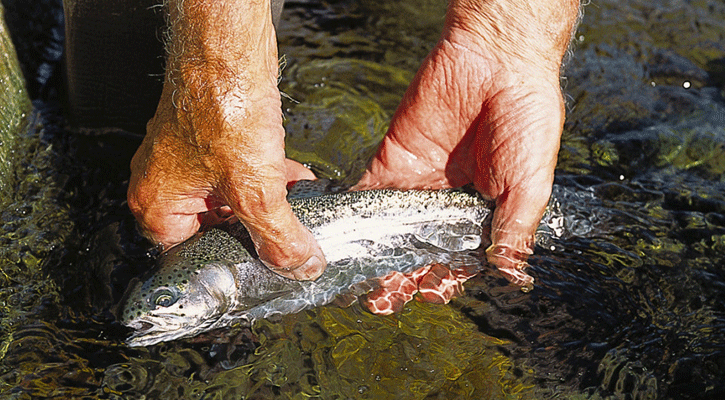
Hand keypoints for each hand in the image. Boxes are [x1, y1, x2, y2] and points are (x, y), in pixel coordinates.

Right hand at [127, 0, 325, 279]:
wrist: (229, 47)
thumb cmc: (223, 107)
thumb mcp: (257, 188)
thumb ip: (279, 235)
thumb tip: (299, 266)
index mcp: (157, 203)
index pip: (188, 256)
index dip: (230, 262)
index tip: (262, 267)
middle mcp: (166, 182)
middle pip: (215, 227)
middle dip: (256, 230)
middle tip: (286, 240)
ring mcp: (188, 159)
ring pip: (232, 197)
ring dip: (267, 203)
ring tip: (299, 209)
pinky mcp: (211, 138)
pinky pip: (239, 170)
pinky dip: (267, 177)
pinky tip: (298, 179)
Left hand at [355, 0, 578, 288]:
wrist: (497, 61)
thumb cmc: (527, 119)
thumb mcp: (530, 182)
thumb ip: (514, 226)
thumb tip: (507, 271)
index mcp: (483, 211)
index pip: (459, 258)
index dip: (444, 279)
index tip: (430, 295)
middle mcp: (447, 202)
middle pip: (420, 250)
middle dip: (405, 277)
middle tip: (387, 299)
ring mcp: (418, 183)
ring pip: (391, 232)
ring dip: (378, 259)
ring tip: (366, 285)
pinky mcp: (393, 160)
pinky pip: (369, 194)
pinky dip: (355, 218)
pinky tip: (346, 242)